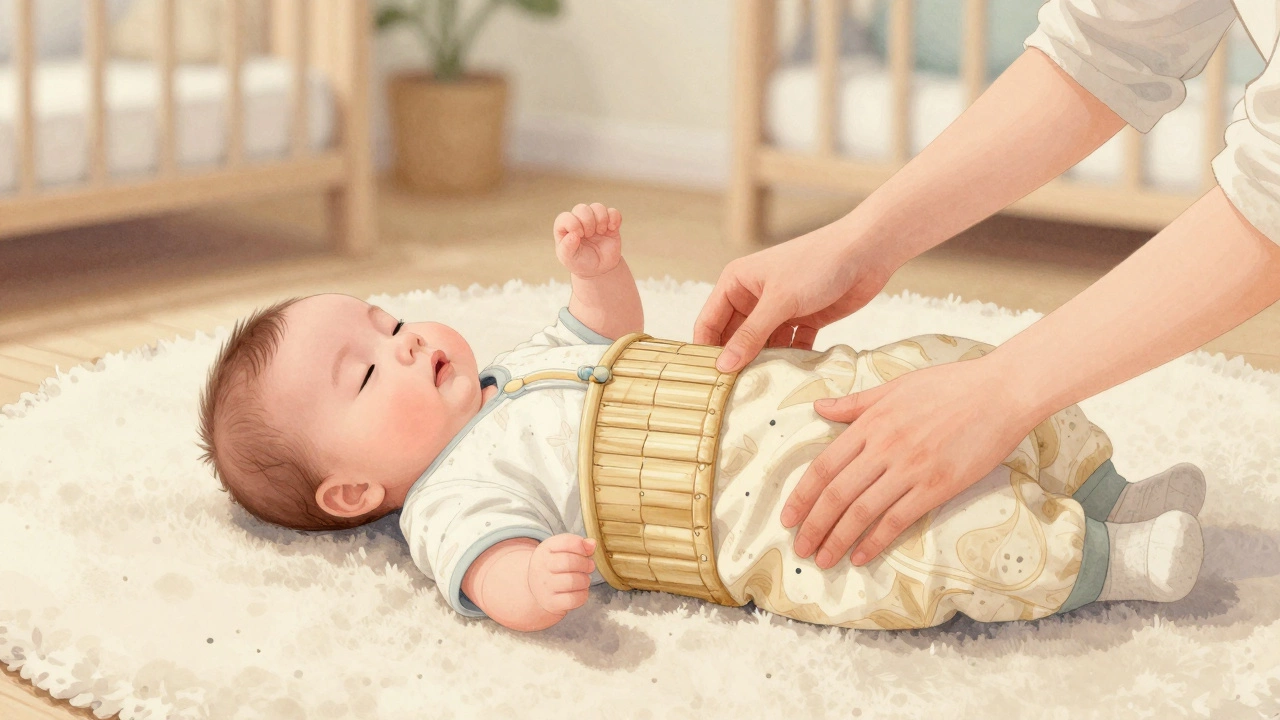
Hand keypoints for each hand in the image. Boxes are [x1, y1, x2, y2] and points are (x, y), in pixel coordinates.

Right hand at [527, 533, 597, 615]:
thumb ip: (578, 544)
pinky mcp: (551, 603)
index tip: (587, 551)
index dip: (582, 546)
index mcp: (544, 550)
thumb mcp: (560, 549)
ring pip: (573, 582)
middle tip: (590, 566)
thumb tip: (592, 544)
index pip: (566, 542)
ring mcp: (545, 587)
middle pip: (569, 562)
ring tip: (584, 579)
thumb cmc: (554, 565)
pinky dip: (583, 594)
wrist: (536, 586)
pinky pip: (574, 599)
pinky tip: (580, 590)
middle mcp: (541, 567)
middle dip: (585, 564)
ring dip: (585, 580)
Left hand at [554, 203, 622, 278]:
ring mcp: (594, 220)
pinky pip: (613, 212)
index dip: (573, 224)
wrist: (599, 269)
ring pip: (598, 207)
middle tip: (589, 235)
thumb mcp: (569, 259)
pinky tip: (612, 229)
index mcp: (565, 228)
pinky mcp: (609, 223)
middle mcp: (579, 220)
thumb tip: (573, 235)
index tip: (579, 236)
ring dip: (601, 219)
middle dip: (587, 222)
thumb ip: (566, 248)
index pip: (565, 217)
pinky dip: (614, 219)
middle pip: (582, 208)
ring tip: (601, 232)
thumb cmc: (580, 262)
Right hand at [694, 224, 897, 371]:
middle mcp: (753, 296)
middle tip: (733, 394)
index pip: (709, 322)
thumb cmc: (818, 263)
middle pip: (734, 338)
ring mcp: (779, 310)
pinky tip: (790, 379)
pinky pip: (789, 347)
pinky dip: (789, 361)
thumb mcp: (780, 300)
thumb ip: (751, 335)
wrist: (867, 252)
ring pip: (762, 346)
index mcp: (736, 282)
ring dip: (763, 365)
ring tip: (760, 391)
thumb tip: (723, 366)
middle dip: (735, 362)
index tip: (706, 382)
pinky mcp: (803, 320)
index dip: (706, 350)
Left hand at [783, 355, 1035, 567]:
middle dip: (814, 526)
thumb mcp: (895, 387)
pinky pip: (897, 519)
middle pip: (837, 494)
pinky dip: (875, 541)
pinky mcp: (937, 486)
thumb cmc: (950, 386)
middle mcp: (884, 447)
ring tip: (823, 559)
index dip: (802, 496)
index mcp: (871, 423)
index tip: (787, 518)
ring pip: (862, 511)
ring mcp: (910, 468)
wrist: (1000, 392)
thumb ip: (855, 403)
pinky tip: (861, 555)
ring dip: (838, 539)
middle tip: (800, 548)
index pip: (824, 466)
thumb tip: (818, 407)